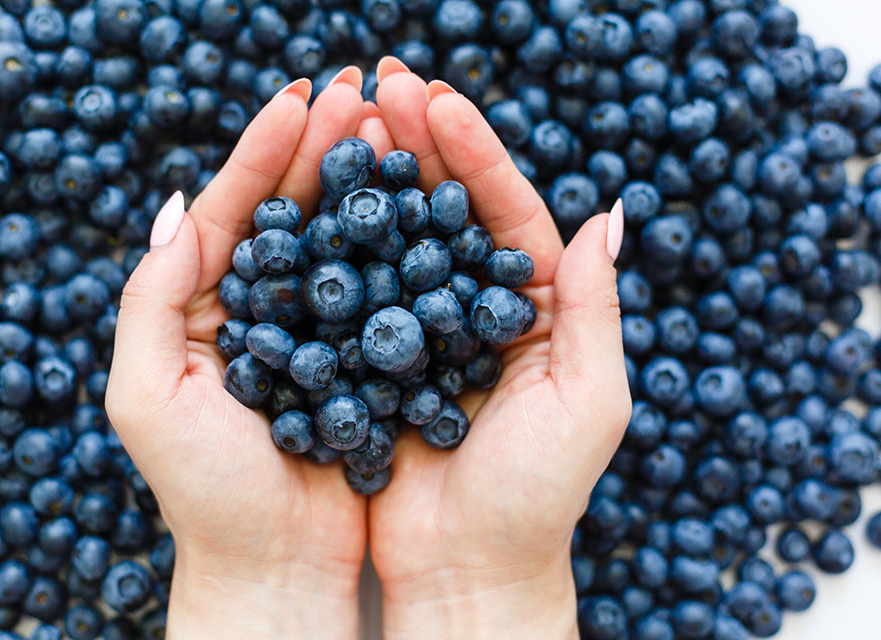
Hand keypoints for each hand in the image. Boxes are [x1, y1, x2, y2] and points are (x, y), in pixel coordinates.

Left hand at [106, 68, 370, 639]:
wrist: (277, 566)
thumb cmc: (206, 493)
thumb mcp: (147, 395)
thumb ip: (150, 298)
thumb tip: (177, 206)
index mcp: (202, 309)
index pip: (232, 212)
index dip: (262, 154)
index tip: (301, 100)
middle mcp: (259, 311)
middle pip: (290, 213)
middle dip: (321, 150)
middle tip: (360, 90)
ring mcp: (316, 333)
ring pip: (340, 241)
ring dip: (363, 183)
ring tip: (393, 126)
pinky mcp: (363, 359)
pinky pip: (381, 289)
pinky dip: (399, 245)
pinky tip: (423, 205)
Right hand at [364, 59, 632, 638]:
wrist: (465, 569)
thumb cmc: (537, 496)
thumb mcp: (587, 400)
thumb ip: (594, 309)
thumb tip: (607, 216)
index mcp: (532, 310)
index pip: (506, 213)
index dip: (474, 155)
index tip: (438, 101)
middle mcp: (476, 310)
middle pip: (446, 211)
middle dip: (418, 145)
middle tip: (385, 83)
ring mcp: (420, 332)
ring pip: (395, 240)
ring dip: (373, 180)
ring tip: (347, 120)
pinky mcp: (372, 360)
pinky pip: (353, 292)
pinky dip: (336, 246)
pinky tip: (311, 201)